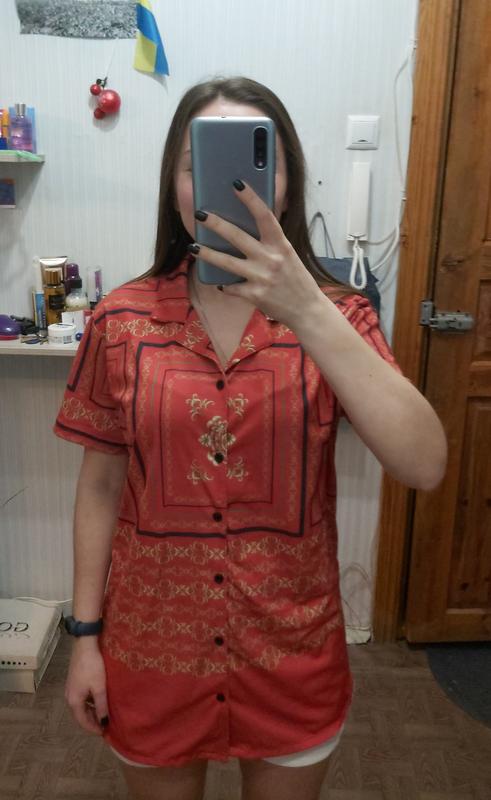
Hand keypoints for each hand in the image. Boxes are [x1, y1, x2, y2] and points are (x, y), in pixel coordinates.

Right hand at [64, 638, 108, 735]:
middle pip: (80, 715)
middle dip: (92, 721)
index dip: (93, 728)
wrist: (84, 645)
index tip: (104, 733)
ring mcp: (70, 689)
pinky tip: (98, 701)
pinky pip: (81, 698)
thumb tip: (103, 722)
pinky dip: (89, 703)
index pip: (82, 721)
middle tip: (105, 725)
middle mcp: (69, 697)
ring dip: (91, 712)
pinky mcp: (74, 681)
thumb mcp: (99, 687)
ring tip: (104, 715)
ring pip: (81, 706)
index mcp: (74, 701)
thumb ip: (101, 706)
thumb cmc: (93, 667)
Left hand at [190, 180, 323, 328]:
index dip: (250, 199)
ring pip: (228, 262)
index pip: (265, 216)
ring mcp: (261, 277)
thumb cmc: (296, 279)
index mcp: (281, 244)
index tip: (237, 184)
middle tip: (200, 214)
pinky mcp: (255, 295)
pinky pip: (232, 288)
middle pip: (238, 236)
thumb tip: (247, 227)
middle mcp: (271, 258)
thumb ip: (270, 243)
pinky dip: (225, 286)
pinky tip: (219, 284)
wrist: (307, 309)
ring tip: (193, 247)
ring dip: (208, 254)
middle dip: (216, 224)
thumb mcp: (288, 255)